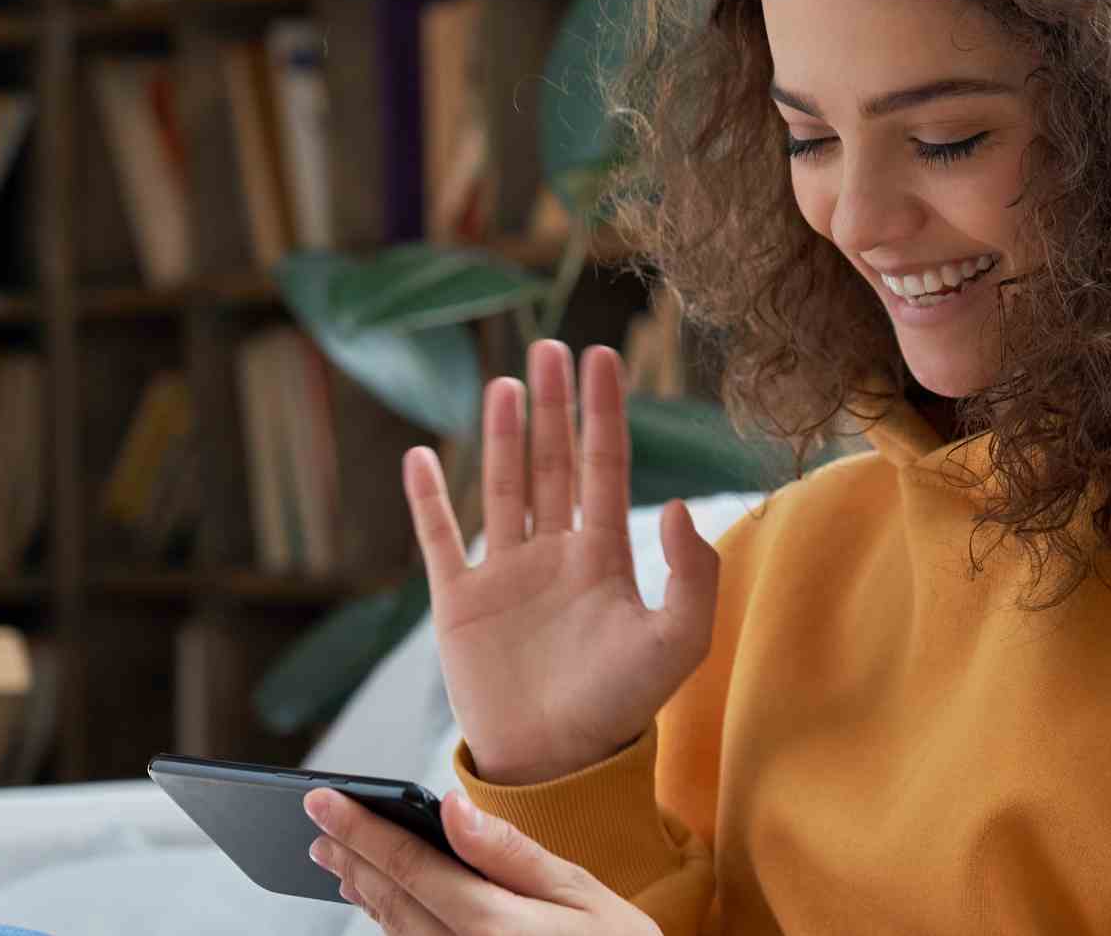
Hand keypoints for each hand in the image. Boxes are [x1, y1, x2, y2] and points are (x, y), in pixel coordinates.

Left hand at [305, 786, 661, 935]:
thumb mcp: (581, 893)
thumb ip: (510, 853)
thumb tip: (452, 808)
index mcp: (491, 927)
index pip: (409, 865)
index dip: (360, 828)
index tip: (321, 800)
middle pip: (391, 903)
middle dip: (353, 859)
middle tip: (319, 828)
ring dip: (367, 896)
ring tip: (343, 863)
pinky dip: (396, 927)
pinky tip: (389, 909)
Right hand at [403, 341, 720, 784]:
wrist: (552, 764)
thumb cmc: (619, 708)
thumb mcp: (676, 643)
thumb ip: (690, 575)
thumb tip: (673, 504)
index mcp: (603, 558)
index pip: (604, 466)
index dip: (603, 411)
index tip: (602, 355)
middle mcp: (553, 555)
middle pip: (551, 462)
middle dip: (553, 405)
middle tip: (551, 346)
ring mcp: (503, 574)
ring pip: (502, 486)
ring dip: (502, 434)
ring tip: (507, 383)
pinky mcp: (457, 602)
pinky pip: (439, 537)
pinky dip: (427, 498)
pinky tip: (421, 456)